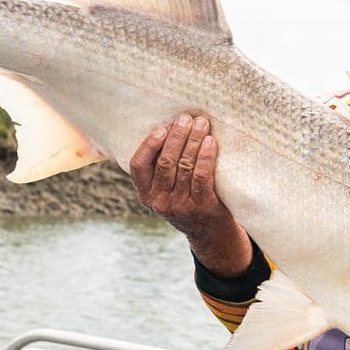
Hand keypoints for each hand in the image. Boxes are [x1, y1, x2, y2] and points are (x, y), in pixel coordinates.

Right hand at [131, 114, 250, 276]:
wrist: (208, 231)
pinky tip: (211, 142)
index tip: (162, 128)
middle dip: (177, 136)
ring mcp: (180, 206)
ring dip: (194, 141)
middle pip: (166, 162)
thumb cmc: (186, 199)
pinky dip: (206, 156)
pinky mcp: (201, 207)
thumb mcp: (165, 189)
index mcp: (145, 194)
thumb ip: (160, 167)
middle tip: (187, 118)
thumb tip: (168, 126)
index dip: (149, 145)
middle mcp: (159, 202)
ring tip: (202, 124)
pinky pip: (202, 176)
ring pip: (185, 166)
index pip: (138, 165)